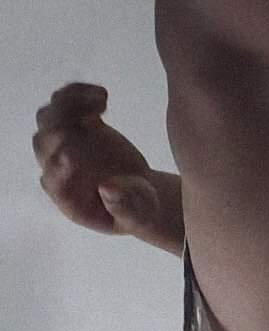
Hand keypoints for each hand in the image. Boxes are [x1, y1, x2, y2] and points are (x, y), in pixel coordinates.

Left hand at [33, 82, 160, 237]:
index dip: (58, 169)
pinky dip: (78, 93)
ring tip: (102, 102)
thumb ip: (126, 207)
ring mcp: (61, 145)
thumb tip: (109, 189)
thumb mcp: (139, 214)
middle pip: (45, 144)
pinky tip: (103, 96)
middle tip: (91, 120)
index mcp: (69, 198)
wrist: (138, 192)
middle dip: (61, 128)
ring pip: (49, 117)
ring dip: (70, 104)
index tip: (71, 156)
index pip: (54, 181)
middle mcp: (57, 170)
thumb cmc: (137, 208)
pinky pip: (63, 102)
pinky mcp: (73, 126)